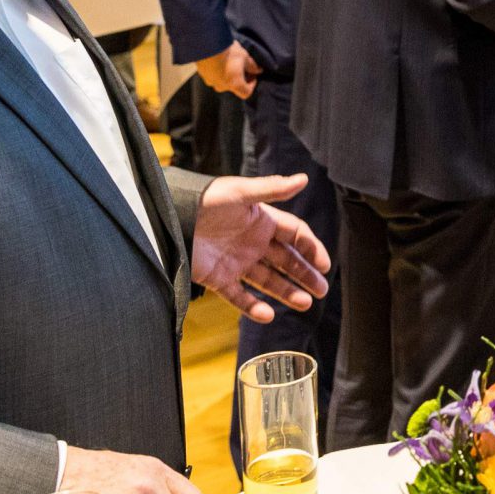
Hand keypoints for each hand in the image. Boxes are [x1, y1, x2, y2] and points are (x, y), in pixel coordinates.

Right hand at [192, 41, 259, 98]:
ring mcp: (210, 81)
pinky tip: (219, 60)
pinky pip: (212, 76)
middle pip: (233, 87)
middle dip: (239, 79)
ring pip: (222, 81)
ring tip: (230, 61)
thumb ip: (253, 66)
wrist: (207, 44)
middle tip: (242, 67)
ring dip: (227, 75)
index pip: (246, 93)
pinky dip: (217, 71)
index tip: (252, 75)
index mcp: (234, 84)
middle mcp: (222, 86)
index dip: (251, 85)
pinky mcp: (202, 74)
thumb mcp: (245, 57)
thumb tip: (258, 70)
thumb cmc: (227, 52)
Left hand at [192, 175, 330, 323]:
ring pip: (268, 280)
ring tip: (305, 304)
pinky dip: (253, 307)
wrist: (169, 216)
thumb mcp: (240, 192)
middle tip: (323, 290)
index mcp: (262, 221)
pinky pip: (239, 296)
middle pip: (286, 261)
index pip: (295, 236)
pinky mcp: (218, 278)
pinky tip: (269, 314)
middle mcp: (253, 243)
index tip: (325, 265)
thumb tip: (303, 179)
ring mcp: (237, 262)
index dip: (312, 249)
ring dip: (287, 292)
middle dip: (305, 275)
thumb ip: (272, 189)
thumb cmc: (205, 199)